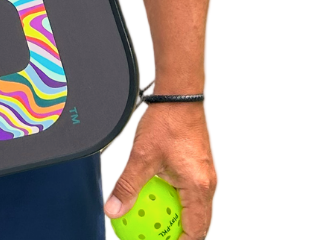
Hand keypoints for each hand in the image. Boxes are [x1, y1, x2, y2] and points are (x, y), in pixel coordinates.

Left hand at [104, 103, 215, 238]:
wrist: (179, 95)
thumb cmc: (168, 120)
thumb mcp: (142, 156)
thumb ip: (127, 186)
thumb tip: (115, 208)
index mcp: (198, 187)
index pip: (194, 232)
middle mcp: (206, 184)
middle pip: (197, 224)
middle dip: (177, 234)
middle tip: (156, 236)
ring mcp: (204, 175)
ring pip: (193, 209)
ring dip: (175, 216)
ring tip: (153, 221)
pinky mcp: (198, 167)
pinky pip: (189, 193)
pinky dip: (174, 199)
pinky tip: (155, 195)